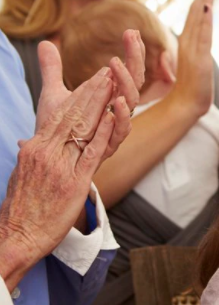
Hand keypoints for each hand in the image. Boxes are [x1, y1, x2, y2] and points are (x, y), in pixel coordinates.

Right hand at [0, 67, 120, 288]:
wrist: (16, 235)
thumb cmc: (22, 208)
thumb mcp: (23, 173)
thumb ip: (30, 154)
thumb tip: (28, 142)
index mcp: (35, 149)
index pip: (60, 115)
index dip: (78, 96)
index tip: (94, 79)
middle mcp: (45, 153)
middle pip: (71, 115)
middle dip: (91, 92)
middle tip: (107, 72)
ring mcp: (59, 166)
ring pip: (81, 128)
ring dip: (99, 103)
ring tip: (113, 83)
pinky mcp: (73, 182)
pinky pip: (89, 153)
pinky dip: (102, 133)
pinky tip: (113, 116)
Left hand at [36, 32, 142, 159]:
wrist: (52, 164)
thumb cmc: (58, 130)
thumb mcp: (54, 95)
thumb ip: (52, 70)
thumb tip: (45, 43)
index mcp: (110, 96)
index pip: (127, 70)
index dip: (132, 52)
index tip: (131, 32)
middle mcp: (117, 109)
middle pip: (136, 80)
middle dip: (136, 57)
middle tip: (131, 36)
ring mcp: (115, 126)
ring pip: (132, 101)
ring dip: (127, 82)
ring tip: (116, 64)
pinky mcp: (109, 145)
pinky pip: (123, 130)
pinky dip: (123, 116)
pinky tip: (117, 102)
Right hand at [169, 0, 216, 117]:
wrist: (186, 106)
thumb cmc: (190, 90)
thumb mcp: (191, 66)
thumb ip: (189, 54)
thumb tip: (176, 51)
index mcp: (188, 43)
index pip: (195, 17)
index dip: (201, 0)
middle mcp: (189, 42)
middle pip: (196, 12)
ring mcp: (193, 49)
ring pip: (199, 19)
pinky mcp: (199, 57)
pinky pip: (202, 34)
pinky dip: (204, 19)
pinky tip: (207, 5)